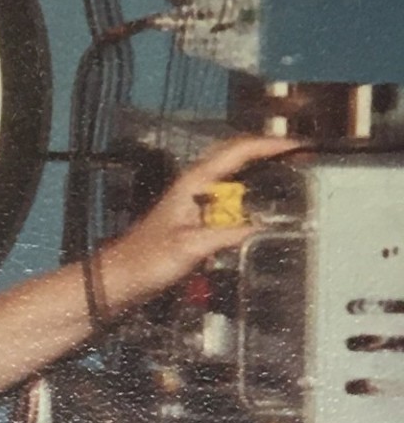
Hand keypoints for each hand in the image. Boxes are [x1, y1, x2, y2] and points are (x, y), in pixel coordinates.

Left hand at [92, 133, 299, 315]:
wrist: (123, 277)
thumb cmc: (146, 260)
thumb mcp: (191, 247)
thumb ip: (227, 235)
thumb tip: (261, 226)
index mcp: (192, 183)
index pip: (235, 152)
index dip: (267, 145)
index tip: (296, 145)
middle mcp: (194, 186)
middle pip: (234, 155)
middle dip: (266, 149)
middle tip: (298, 154)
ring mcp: (195, 200)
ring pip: (232, 174)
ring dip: (258, 168)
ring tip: (289, 171)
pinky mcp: (196, 217)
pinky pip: (230, 197)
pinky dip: (250, 194)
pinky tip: (263, 204)